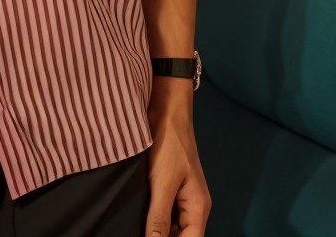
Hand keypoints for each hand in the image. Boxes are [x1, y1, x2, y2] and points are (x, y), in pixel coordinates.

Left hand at [144, 98, 210, 236]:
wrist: (165, 110)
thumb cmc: (169, 143)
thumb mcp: (163, 183)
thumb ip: (159, 217)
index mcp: (198, 208)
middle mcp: (191, 205)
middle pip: (181, 235)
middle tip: (140, 233)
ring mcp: (180, 196)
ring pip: (171, 225)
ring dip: (156, 229)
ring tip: (136, 228)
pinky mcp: (167, 186)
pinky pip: (162, 210)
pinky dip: (152, 217)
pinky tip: (138, 218)